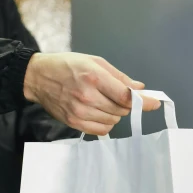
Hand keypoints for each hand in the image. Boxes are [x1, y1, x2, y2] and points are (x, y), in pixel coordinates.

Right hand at [23, 53, 160, 135]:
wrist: (38, 77)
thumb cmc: (67, 65)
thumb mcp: (94, 62)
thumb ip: (118, 77)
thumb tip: (139, 88)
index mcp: (94, 77)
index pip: (125, 96)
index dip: (143, 101)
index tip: (154, 103)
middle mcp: (87, 96)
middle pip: (121, 110)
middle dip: (125, 104)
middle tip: (118, 96)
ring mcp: (79, 111)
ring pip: (113, 121)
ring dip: (115, 114)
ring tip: (104, 102)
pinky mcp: (73, 122)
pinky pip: (100, 130)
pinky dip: (106, 123)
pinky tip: (99, 112)